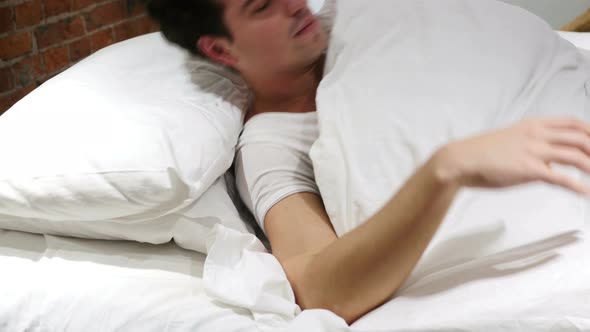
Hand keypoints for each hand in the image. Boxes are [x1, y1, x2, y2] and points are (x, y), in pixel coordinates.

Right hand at [435, 117, 589, 195]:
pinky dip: (577, 186)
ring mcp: (533, 151)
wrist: (462, 159)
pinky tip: (585, 193)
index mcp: (533, 125)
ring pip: (576, 156)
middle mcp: (536, 135)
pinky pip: (560, 178)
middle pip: (580, 138)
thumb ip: (535, 147)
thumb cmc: (482, 152)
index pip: (573, 123)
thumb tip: (552, 161)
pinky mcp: (528, 169)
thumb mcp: (512, 140)